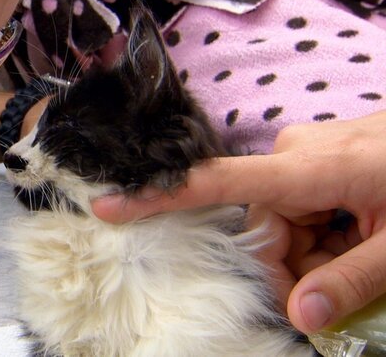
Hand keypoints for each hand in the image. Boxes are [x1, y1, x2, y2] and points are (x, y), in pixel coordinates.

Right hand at [90, 111, 385, 333]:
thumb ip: (350, 282)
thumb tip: (297, 317)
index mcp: (308, 167)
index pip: (218, 182)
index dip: (161, 197)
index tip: (108, 206)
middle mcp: (296, 152)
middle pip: (263, 221)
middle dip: (293, 264)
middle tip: (337, 294)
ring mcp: (308, 151)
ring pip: (284, 218)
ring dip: (314, 251)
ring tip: (364, 257)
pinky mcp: (319, 155)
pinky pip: (301, 203)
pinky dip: (324, 232)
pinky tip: (359, 236)